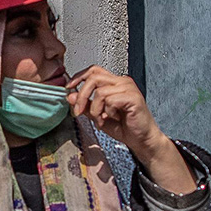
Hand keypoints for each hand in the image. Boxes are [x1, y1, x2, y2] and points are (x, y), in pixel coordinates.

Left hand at [68, 67, 198, 193]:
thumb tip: (71, 96)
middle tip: (78, 111)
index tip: (69, 88)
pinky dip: (107, 112)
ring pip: (100, 91)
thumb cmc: (124, 127)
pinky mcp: (133, 97)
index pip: (94, 70)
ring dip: (95, 109)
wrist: (142, 140)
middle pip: (94, 77)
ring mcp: (129, 88)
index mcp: (115, 83)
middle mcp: (122, 82)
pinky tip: (112, 118)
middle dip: (82, 95)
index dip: (79, 76)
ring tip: (101, 120)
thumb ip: (86, 105)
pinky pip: (110, 100)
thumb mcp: (98, 116)